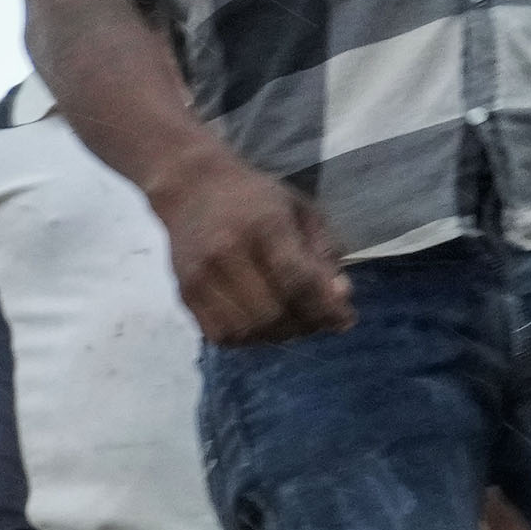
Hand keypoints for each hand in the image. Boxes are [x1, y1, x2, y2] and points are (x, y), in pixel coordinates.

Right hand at [149, 153, 352, 346]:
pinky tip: (261, 325)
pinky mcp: (185, 294)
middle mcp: (228, 253)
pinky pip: (221, 335)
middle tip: (317, 321)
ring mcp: (202, 277)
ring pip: (246, 330)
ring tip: (291, 324)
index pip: (297, 280)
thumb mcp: (301, 211)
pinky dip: (248, 339)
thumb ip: (323, 252)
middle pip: (272, 312)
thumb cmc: (255, 198)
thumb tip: (340, 297)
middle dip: (303, 325)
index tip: (345, 320)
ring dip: (276, 336)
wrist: (192, 190)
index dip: (325, 308)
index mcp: (264, 224)